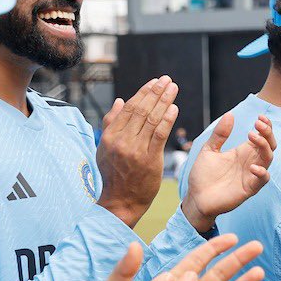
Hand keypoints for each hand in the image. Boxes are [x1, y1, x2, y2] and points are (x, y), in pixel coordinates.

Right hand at [96, 76, 178, 227]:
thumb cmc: (114, 174)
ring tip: (173, 88)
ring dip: (164, 101)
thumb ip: (112, 124)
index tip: (154, 82)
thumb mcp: (105, 148)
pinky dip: (167, 120)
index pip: (129, 108)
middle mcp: (121, 141)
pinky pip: (159, 135)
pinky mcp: (149, 160)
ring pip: (151, 120)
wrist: (121, 201)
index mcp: (110, 136)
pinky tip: (174, 108)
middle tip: (167, 80)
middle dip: (156, 92)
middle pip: (141, 110)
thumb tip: (120, 101)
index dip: (143, 93)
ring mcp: (135, 150)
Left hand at [181, 113, 274, 232]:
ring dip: (264, 146)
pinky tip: (253, 166)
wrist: (196, 198)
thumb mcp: (209, 150)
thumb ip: (220, 134)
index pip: (262, 137)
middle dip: (268, 133)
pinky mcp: (249, 188)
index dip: (265, 127)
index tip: (260, 117)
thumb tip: (230, 115)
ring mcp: (251, 175)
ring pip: (268, 159)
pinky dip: (261, 172)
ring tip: (252, 136)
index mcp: (243, 152)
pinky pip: (262, 180)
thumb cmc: (203, 175)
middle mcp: (251, 162)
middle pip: (269, 145)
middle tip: (258, 123)